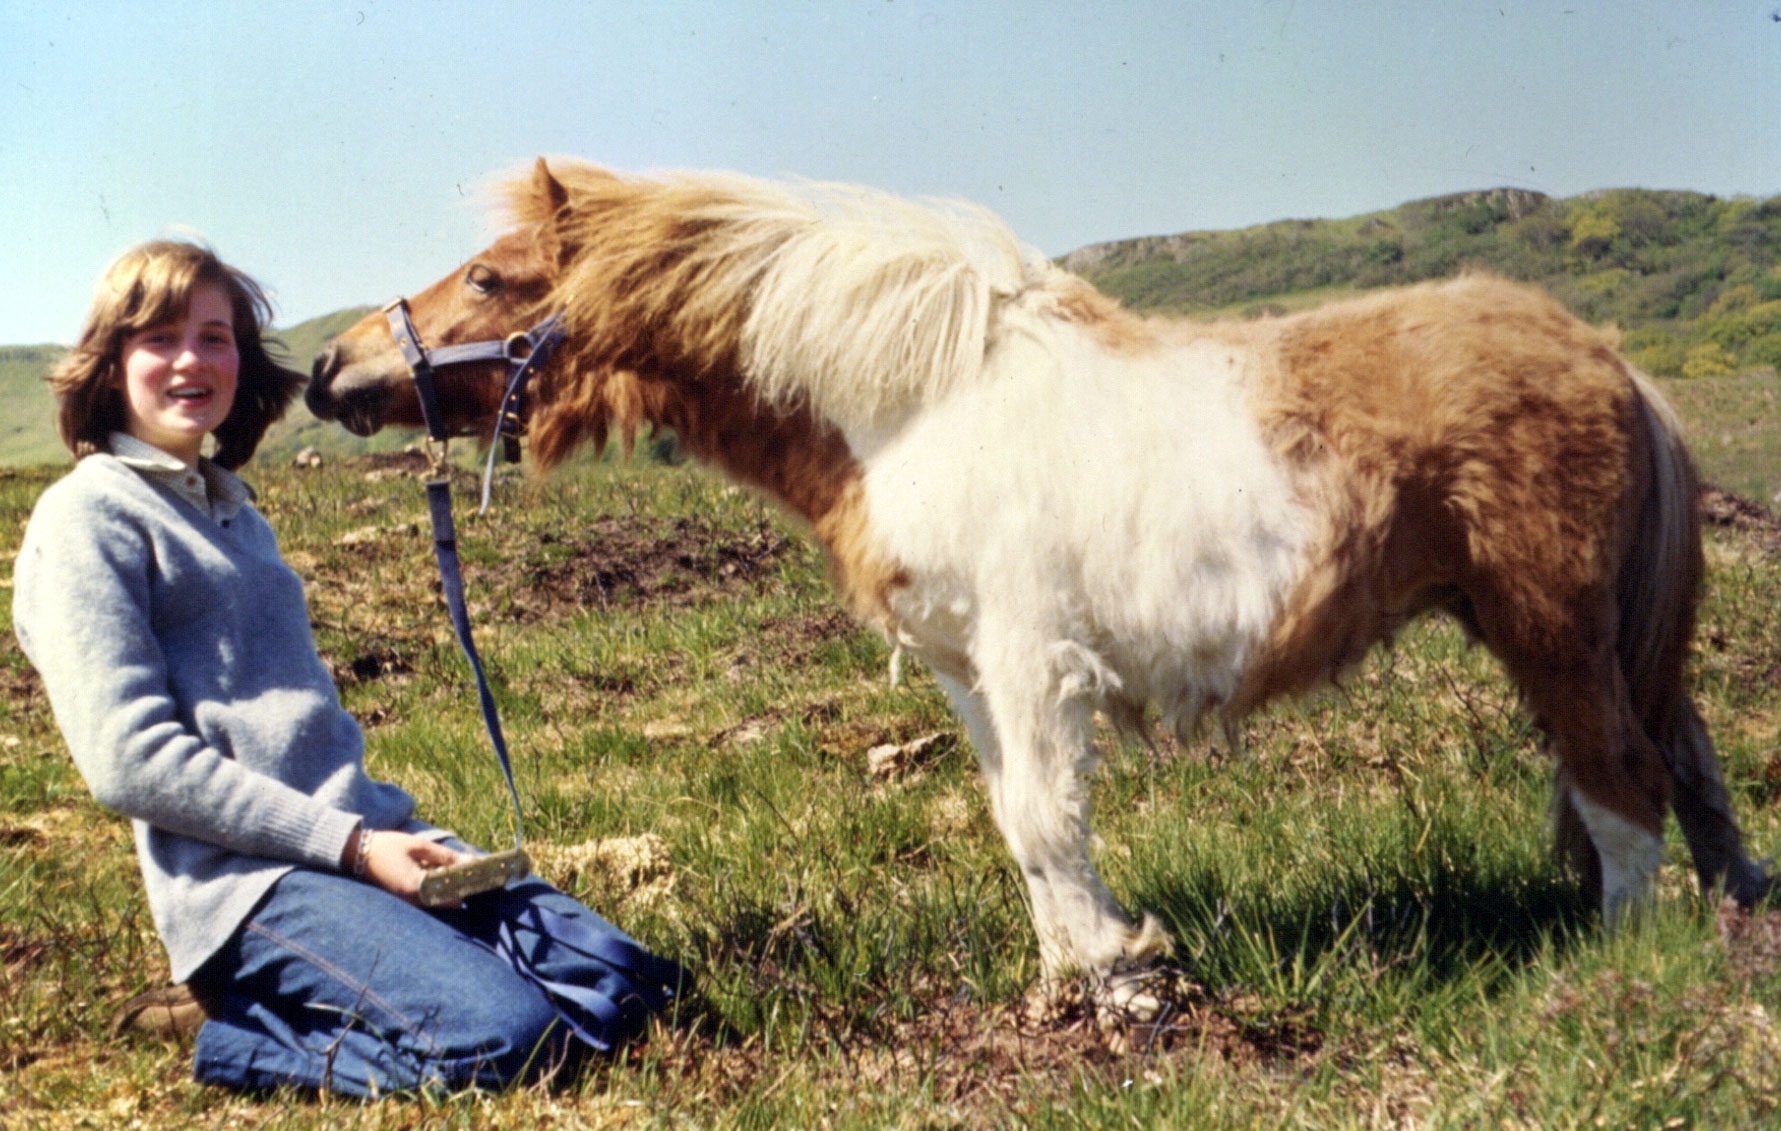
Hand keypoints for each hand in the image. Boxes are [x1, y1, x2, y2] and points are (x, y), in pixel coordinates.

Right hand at [359, 831, 475, 907]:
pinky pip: (426, 896)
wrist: (357, 853)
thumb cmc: (387, 846)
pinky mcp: (403, 897)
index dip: (466, 885)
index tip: (481, 877)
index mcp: (416, 885)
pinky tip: (442, 875)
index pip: (450, 893)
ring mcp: (407, 900)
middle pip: (445, 899)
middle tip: (474, 875)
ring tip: (461, 873)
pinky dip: (436, 888)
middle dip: (460, 888)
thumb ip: (443, 855)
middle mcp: (412, 898)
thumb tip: (467, 861)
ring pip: (437, 899)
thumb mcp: (417, 846)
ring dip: (449, 888)